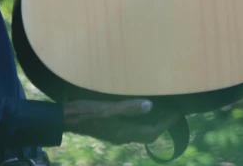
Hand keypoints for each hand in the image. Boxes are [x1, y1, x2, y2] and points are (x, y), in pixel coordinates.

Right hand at [63, 98, 179, 144]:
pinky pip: (131, 126)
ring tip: (160, 107)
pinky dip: (140, 118)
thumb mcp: (108, 108)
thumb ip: (128, 107)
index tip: (177, 113)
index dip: (166, 123)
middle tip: (172, 110)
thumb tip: (150, 105)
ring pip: (139, 130)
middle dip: (161, 123)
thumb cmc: (86, 111)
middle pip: (148, 133)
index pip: (152, 132)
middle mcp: (122, 135)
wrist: (65, 118)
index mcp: (124, 132)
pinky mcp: (110, 128)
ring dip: (151, 121)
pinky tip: (138, 107)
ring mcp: (115, 133)